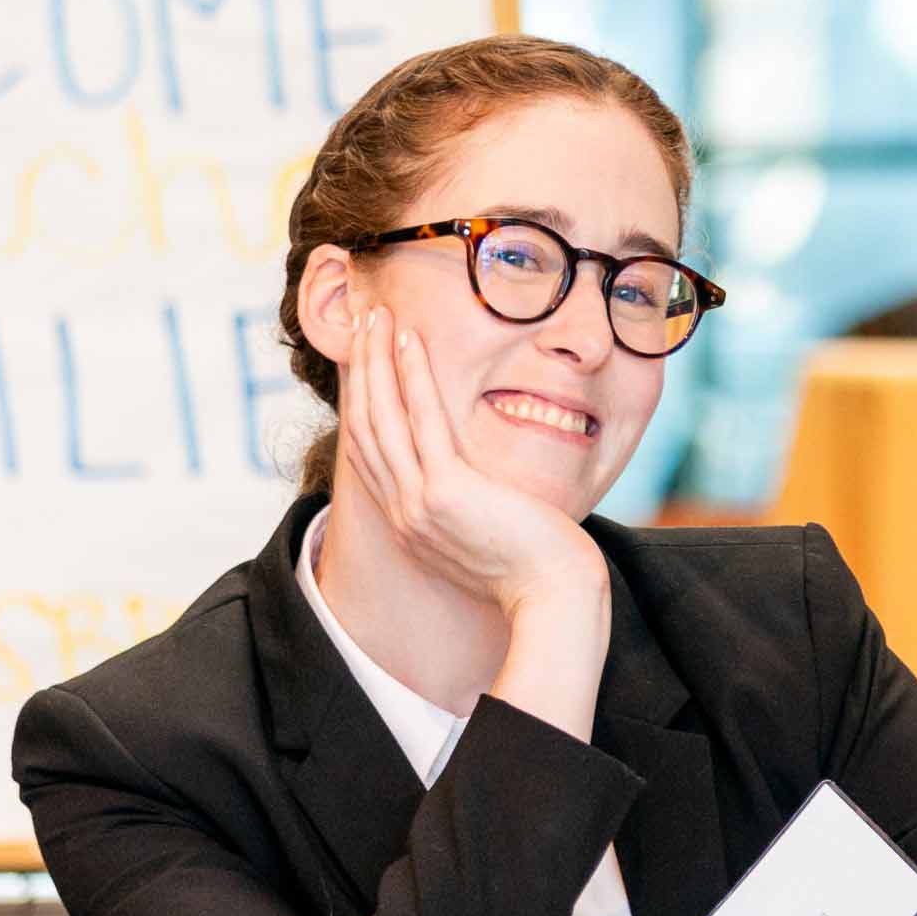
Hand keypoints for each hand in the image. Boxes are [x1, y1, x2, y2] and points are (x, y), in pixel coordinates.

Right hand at [335, 308, 606, 622]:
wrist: (556, 598)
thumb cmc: (536, 569)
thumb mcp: (486, 536)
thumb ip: (467, 508)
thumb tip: (477, 486)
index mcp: (409, 525)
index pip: (369, 452)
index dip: (361, 402)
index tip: (363, 362)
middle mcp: (402, 514)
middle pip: (365, 428)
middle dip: (361, 371)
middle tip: (363, 323)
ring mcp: (418, 505)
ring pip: (381, 418)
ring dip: (376, 362)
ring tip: (375, 317)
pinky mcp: (446, 492)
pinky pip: (421, 421)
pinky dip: (411, 377)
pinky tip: (410, 341)